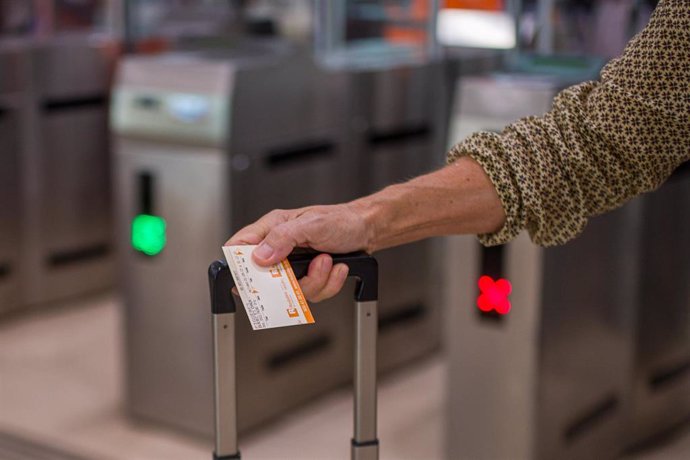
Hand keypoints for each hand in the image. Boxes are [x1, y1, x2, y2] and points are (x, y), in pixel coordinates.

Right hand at [226, 203, 372, 301]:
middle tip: (305, 269)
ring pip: (291, 290)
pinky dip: (328, 283)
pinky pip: (312, 293)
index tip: (248, 278)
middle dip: (289, 280)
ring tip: (327, 261)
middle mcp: (280, 248)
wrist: (367, 230)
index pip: (239, 246)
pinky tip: (336, 268)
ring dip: (315, 280)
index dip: (237, 264)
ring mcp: (295, 265)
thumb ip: (283, 238)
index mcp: (272, 228)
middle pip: (265, 278)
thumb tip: (259, 256)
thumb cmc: (341, 220)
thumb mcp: (311, 224)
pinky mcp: (309, 277)